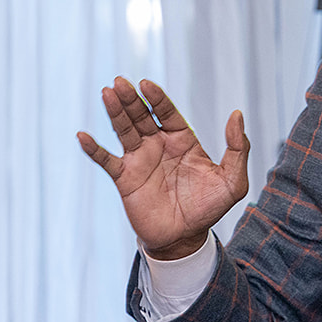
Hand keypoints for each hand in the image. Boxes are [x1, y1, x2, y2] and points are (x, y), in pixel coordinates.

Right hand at [77, 77, 249, 259]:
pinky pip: (106, 161)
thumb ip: (238, 148)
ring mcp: (139, 160)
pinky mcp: (125, 179)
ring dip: (114, 112)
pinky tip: (82, 136)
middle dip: (131, 99)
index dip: (157, 98)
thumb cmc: (209, 208)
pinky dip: (94, 149)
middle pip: (141, 115)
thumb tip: (237, 114)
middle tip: (120, 82)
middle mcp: (158, 145)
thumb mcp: (232, 181)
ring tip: (106, 93)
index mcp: (181, 139)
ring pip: (124, 130)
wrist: (185, 239)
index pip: (166, 112)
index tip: (147, 85)